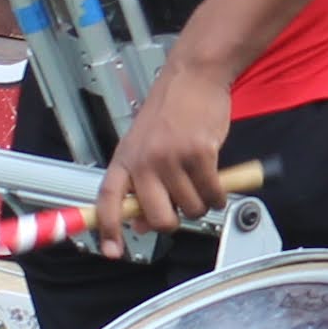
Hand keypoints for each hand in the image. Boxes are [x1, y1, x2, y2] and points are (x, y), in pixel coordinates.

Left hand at [92, 54, 240, 244]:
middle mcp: (144, 161)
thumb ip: (140, 183)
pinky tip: (218, 183)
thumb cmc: (171, 110)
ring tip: (201, 183)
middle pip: (156, 217)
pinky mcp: (199, 154)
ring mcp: (171, 158)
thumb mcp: (143, 146)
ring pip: (189, 209)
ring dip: (201, 204)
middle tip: (181, 208)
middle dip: (173, 222)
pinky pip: (212, 194)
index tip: (111, 251)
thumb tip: (138, 224)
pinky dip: (219, 195)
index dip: (107, 228)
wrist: (193, 77)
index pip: (108, 200)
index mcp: (125, 158)